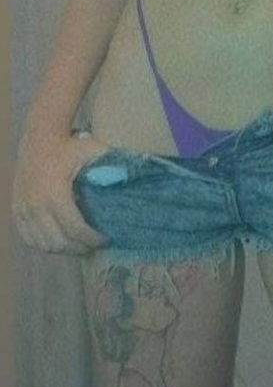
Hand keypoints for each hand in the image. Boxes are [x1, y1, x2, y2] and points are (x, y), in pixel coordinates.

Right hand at [12, 129, 111, 254]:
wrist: (40, 138)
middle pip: (59, 243)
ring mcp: (23, 210)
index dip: (92, 239)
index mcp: (55, 194)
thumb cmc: (71, 145)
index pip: (75, 230)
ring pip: (43, 244)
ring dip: (63, 249)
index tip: (105, 238)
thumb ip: (114, 166)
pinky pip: (28, 238)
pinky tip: (59, 240)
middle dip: (80, 248)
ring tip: (79, 244)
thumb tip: (140, 179)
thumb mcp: (94, 151)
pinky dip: (44, 244)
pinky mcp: (17, 211)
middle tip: (94, 244)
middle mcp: (36, 205)